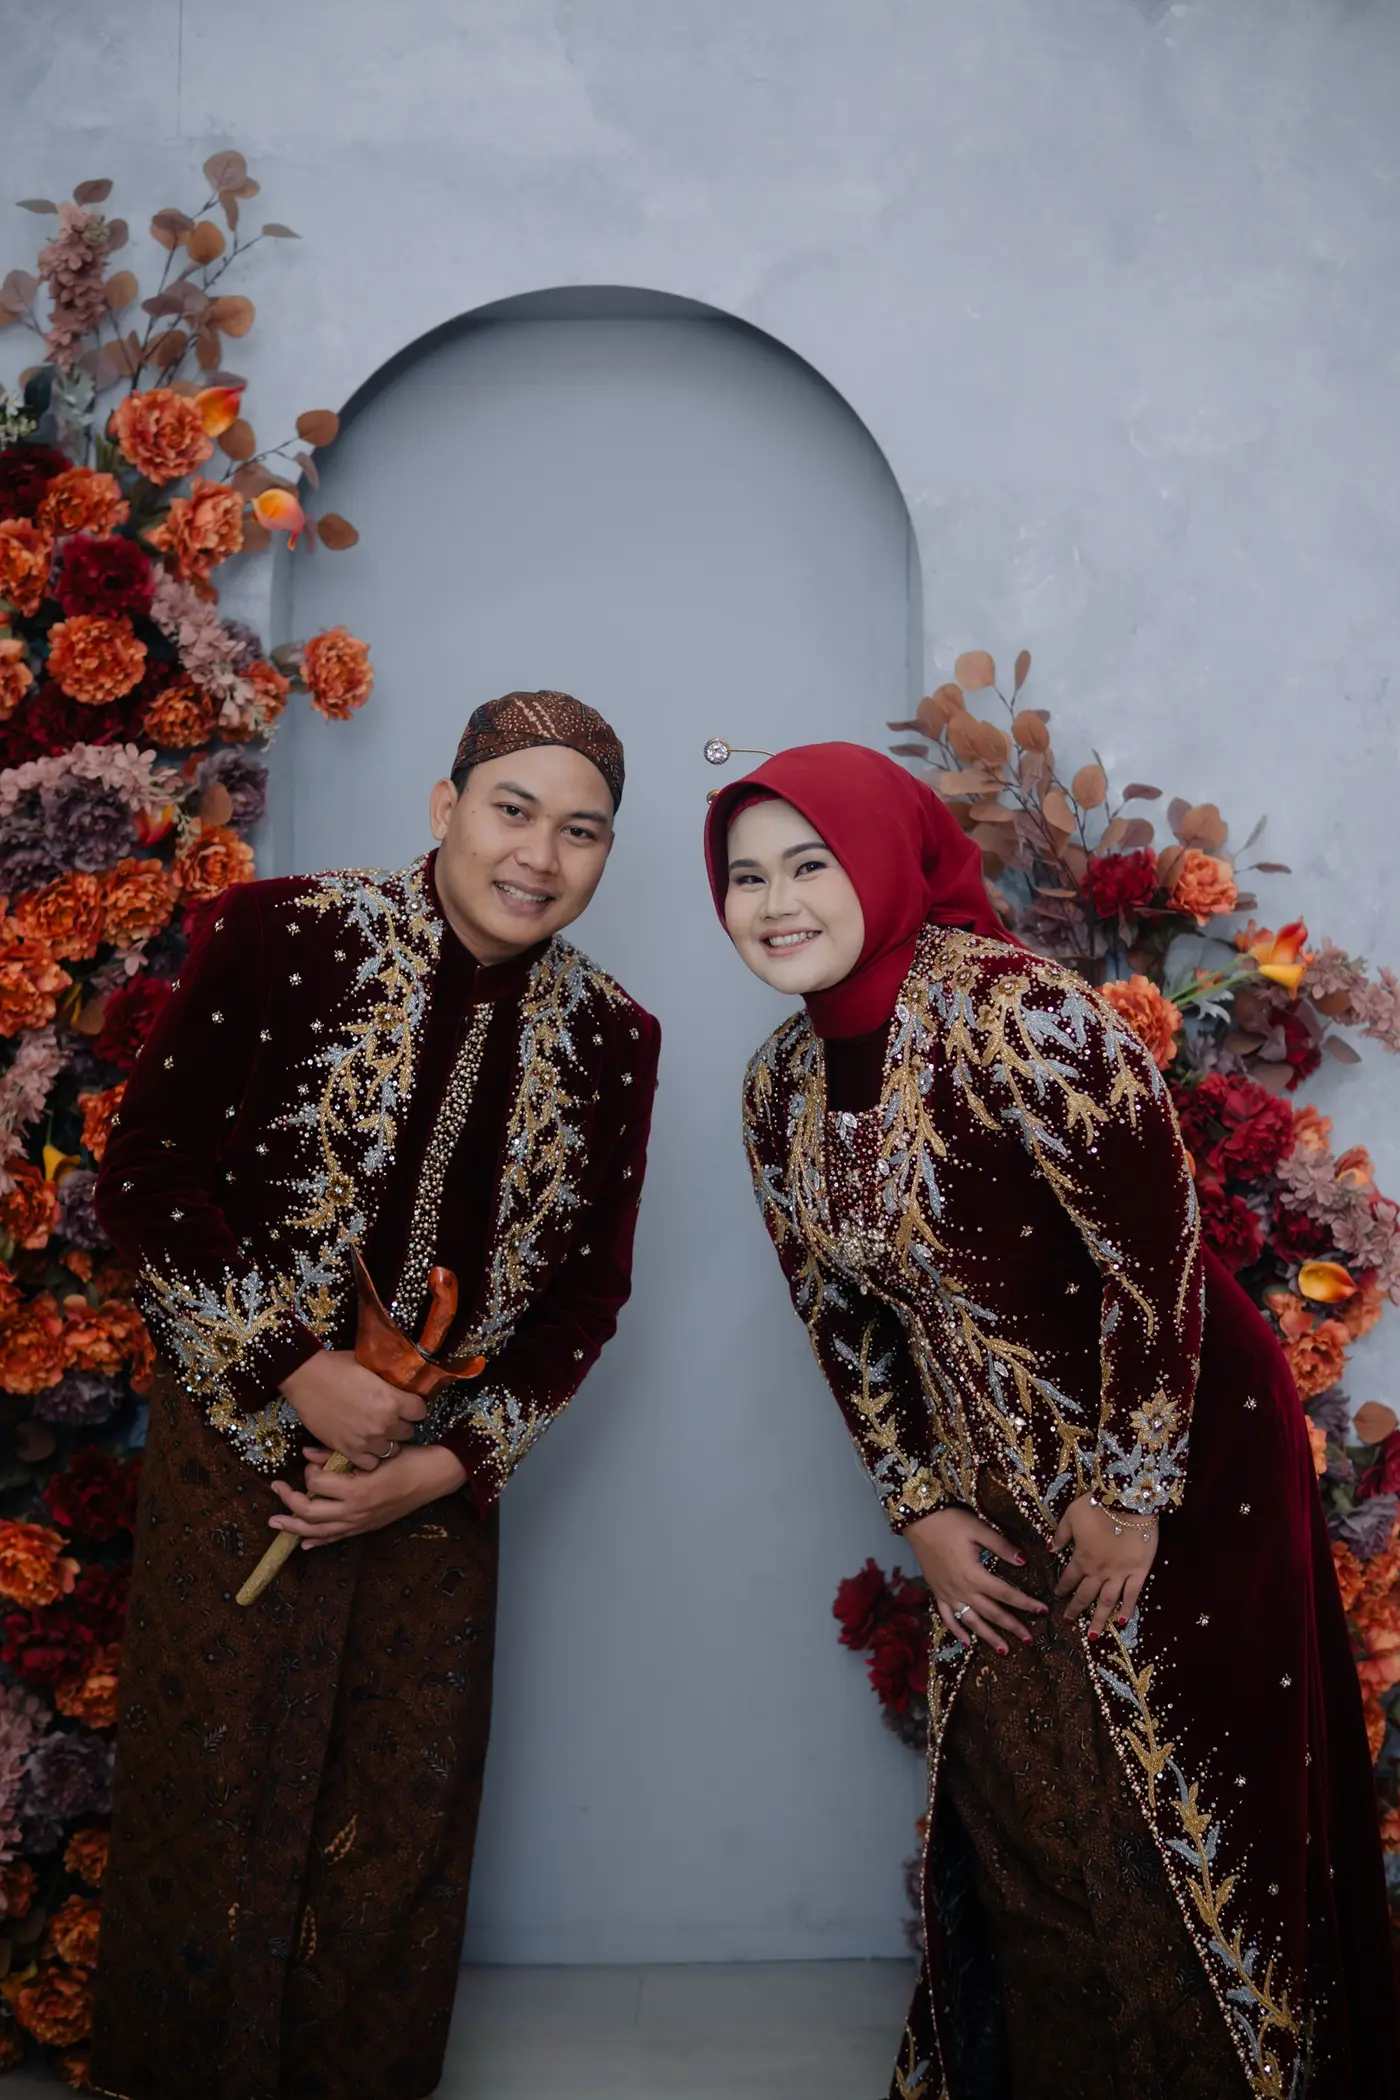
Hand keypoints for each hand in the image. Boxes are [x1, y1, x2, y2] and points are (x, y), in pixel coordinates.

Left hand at [268, 1443, 468, 1548]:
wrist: (433, 1477)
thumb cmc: (406, 1459)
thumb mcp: (372, 1453)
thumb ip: (337, 1454)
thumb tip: (307, 1453)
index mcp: (356, 1489)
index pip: (316, 1483)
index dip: (309, 1470)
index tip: (312, 1461)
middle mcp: (354, 1511)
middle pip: (309, 1512)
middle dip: (287, 1501)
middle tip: (275, 1487)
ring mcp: (360, 1523)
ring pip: (318, 1531)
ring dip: (293, 1526)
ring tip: (275, 1522)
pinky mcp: (366, 1528)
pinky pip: (336, 1538)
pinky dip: (317, 1541)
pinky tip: (303, 1543)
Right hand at [280, 1350, 428, 1469]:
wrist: (305, 1379)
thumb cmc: (336, 1367)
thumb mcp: (371, 1366)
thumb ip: (389, 1379)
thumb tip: (401, 1380)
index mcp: (393, 1400)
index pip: (421, 1412)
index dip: (415, 1407)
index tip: (409, 1405)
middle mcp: (384, 1423)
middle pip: (408, 1432)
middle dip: (402, 1424)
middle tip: (392, 1418)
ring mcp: (366, 1440)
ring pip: (392, 1450)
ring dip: (388, 1441)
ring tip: (379, 1432)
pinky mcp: (348, 1450)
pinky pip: (370, 1463)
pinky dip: (370, 1456)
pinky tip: (365, 1445)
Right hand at [904, 1507, 1047, 1656]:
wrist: (919, 1522)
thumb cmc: (950, 1523)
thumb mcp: (979, 1530)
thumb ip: (1001, 1547)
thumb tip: (1024, 1561)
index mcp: (975, 1575)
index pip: (1007, 1594)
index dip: (1026, 1603)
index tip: (1043, 1610)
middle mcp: (963, 1590)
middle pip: (992, 1613)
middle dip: (1012, 1627)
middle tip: (1029, 1639)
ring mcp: (949, 1595)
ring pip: (972, 1622)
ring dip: (989, 1637)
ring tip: (1005, 1650)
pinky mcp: (937, 1593)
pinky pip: (947, 1618)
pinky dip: (957, 1632)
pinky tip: (967, 1642)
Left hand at [1052, 1493, 1157, 1637]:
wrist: (1128, 1502)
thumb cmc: (1097, 1506)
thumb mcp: (1071, 1516)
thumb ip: (1060, 1535)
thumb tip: (1050, 1549)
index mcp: (1081, 1558)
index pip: (1068, 1578)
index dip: (1061, 1588)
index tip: (1057, 1595)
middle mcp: (1099, 1571)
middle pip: (1085, 1595)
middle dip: (1075, 1609)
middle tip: (1068, 1622)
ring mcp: (1120, 1574)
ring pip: (1107, 1602)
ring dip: (1099, 1619)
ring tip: (1093, 1636)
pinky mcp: (1139, 1572)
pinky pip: (1133, 1595)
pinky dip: (1128, 1610)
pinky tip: (1123, 1622)